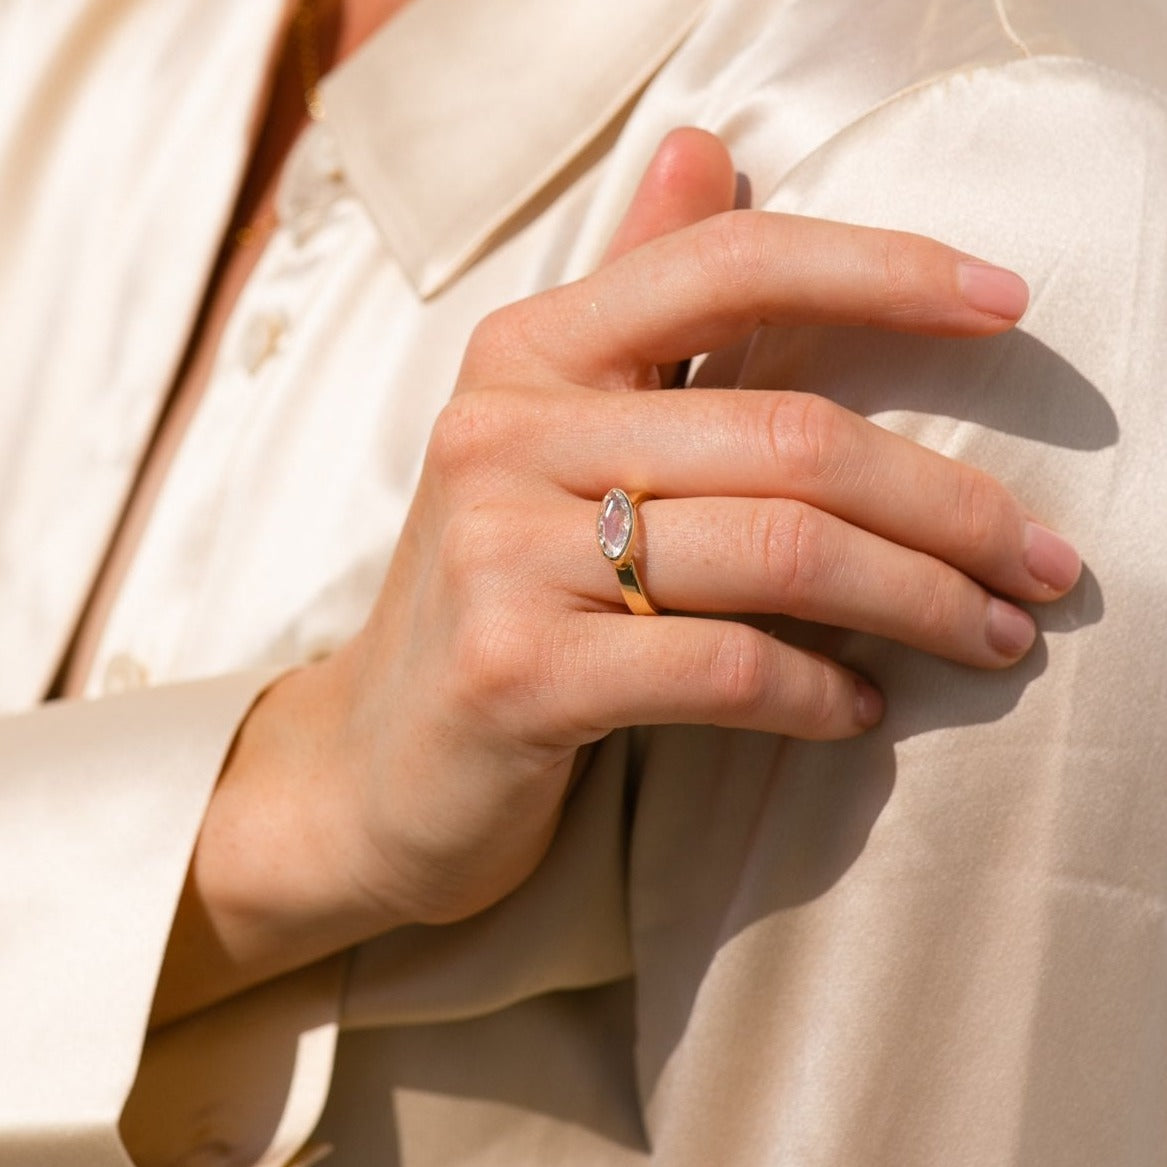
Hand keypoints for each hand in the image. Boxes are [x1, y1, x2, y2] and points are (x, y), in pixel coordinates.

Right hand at [153, 130, 1079, 1023]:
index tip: (1004, 311)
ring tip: (986, 636)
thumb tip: (709, 146)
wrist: (378, 762)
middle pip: (790, 437)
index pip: (725, 263)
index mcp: (528, 356)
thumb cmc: (495, 599)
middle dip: (949, 505)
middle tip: (1042, 563)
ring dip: (916, 601)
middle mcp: (505, 434)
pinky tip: (857, 710)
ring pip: (777, 553)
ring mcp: (501, 555)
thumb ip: (631, 300)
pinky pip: (724, 667)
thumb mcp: (546, 435)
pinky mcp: (517, 675)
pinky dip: (820, 692)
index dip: (881, 271)